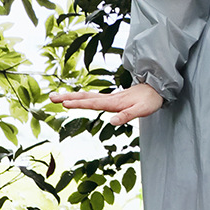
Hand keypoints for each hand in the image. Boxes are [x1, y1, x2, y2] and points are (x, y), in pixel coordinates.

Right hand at [48, 82, 163, 125]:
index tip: (64, 103)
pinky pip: (93, 97)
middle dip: (68, 97)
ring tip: (58, 97)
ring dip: (72, 96)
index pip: (93, 103)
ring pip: (87, 96)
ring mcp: (110, 98)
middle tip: (51, 97)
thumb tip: (112, 121)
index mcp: (114, 102)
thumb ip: (127, 115)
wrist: (157, 88)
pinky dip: (82, 97)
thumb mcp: (142, 110)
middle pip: (85, 97)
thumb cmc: (151, 100)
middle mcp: (110, 98)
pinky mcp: (112, 99)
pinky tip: (77, 98)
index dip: (79, 103)